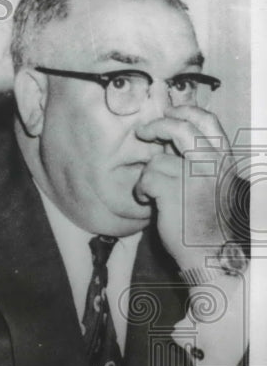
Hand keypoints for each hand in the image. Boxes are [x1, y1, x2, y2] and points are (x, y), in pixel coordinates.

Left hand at [134, 105, 233, 273]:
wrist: (214, 254)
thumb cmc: (211, 222)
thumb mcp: (216, 185)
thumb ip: (201, 163)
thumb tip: (173, 141)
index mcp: (224, 160)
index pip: (209, 122)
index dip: (185, 111)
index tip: (169, 111)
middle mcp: (212, 165)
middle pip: (181, 127)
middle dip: (157, 125)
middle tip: (142, 132)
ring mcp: (194, 178)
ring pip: (157, 160)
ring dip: (147, 175)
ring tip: (151, 191)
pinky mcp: (175, 192)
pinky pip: (146, 178)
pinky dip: (142, 190)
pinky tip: (149, 201)